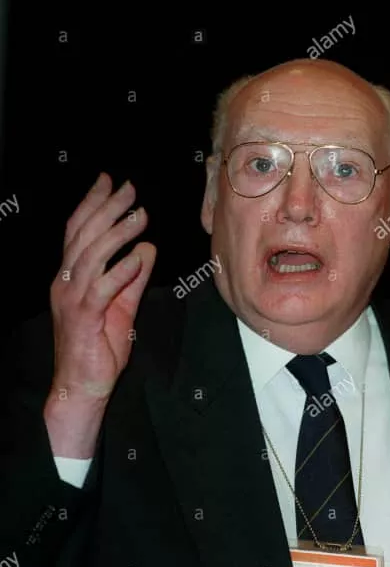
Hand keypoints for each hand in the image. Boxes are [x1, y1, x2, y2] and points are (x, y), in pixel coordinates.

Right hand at [44, 173, 155, 455]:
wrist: (83, 384)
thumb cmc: (99, 346)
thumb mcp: (122, 305)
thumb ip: (133, 278)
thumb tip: (147, 248)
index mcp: (71, 276)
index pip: (78, 231)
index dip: (92, 203)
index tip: (109, 181)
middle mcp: (65, 282)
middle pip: (83, 236)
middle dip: (107, 208)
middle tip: (130, 189)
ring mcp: (72, 299)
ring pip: (92, 256)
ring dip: (117, 233)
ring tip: (140, 216)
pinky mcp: (83, 318)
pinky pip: (102, 288)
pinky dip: (121, 270)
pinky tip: (139, 255)